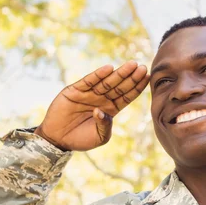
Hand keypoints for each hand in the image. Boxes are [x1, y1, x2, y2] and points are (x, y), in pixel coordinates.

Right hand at [34, 61, 149, 150]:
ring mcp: (89, 94)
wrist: (58, 139)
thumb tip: (102, 111)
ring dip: (119, 73)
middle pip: (119, 86)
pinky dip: (98, 74)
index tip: (147, 77)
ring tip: (131, 65)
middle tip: (142, 67)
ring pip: (106, 82)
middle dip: (131, 77)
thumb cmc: (81, 139)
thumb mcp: (99, 137)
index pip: (126, 96)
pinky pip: (88, 81)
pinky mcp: (75, 90)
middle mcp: (101, 99)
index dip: (136, 87)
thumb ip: (105, 126)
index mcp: (110, 109)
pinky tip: (108, 68)